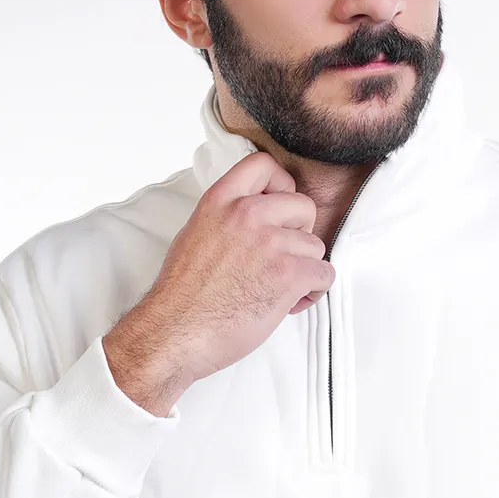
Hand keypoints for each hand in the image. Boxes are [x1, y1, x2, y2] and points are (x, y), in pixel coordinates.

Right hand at [102, 151, 333, 413]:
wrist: (174, 332)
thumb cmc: (181, 296)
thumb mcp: (195, 235)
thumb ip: (226, 218)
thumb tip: (253, 218)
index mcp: (221, 201)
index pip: (264, 165)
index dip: (281, 186)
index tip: (279, 210)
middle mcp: (247, 214)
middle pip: (303, 207)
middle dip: (299, 235)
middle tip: (281, 259)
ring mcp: (270, 242)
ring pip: (316, 246)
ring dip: (305, 269)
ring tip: (280, 289)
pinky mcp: (288, 273)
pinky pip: (324, 274)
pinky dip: (313, 291)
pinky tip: (290, 303)